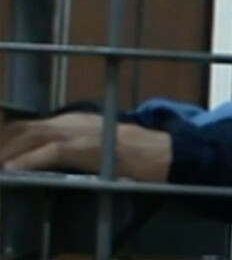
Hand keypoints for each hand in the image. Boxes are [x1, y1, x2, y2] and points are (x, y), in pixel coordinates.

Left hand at [0, 112, 171, 181]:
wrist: (158, 152)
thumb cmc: (135, 149)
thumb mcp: (101, 138)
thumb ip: (79, 139)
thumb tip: (55, 150)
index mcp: (77, 119)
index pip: (34, 123)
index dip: (12, 135)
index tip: (2, 148)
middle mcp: (74, 121)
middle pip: (27, 128)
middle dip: (5, 143)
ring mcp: (79, 133)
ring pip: (33, 137)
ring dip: (9, 153)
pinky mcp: (84, 147)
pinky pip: (48, 152)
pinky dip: (27, 161)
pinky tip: (12, 171)